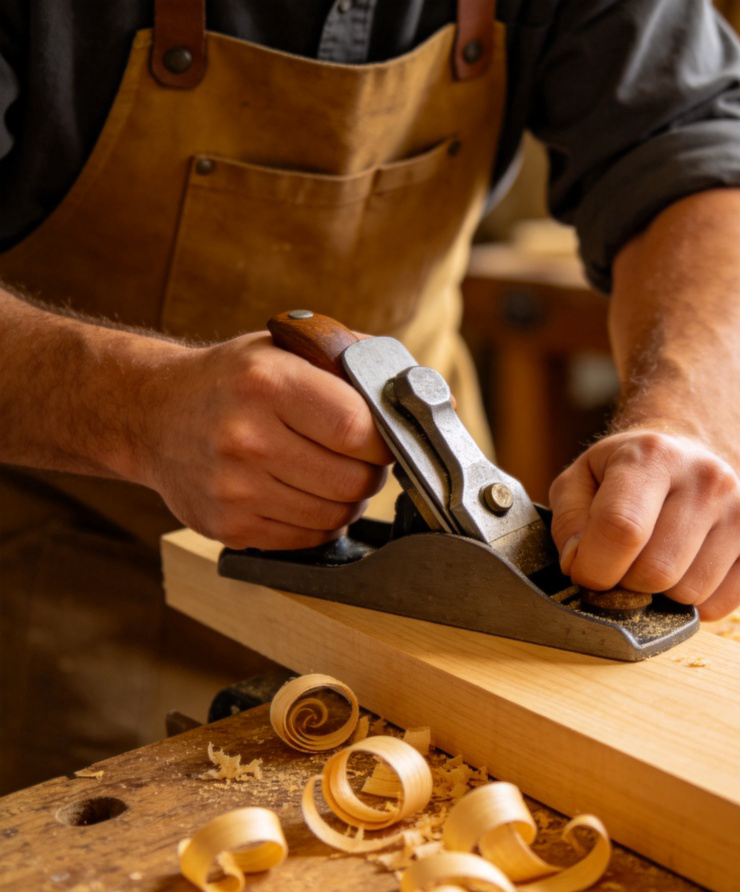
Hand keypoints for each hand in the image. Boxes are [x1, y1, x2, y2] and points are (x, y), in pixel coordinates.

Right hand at [138, 332, 391, 548]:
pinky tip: (305, 495)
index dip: (383, 439)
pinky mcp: (231, 527)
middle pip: (353, 479)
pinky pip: (309, 538)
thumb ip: (355, 361)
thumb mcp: (286, 349)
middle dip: (370, 472)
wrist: (154, 415)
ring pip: (336, 515)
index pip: (356, 428)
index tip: (381, 436)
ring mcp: (236, 488)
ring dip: (348, 499)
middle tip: (358, 457)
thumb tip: (428, 392)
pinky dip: (320, 522)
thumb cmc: (234, 380)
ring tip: (331, 474)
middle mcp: (247, 437)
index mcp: (266, 383)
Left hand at [548, 430, 739, 620]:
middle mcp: (707, 479)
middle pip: (655, 571)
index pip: (621, 530)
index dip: (593, 568)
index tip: (585, 571)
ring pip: (687, 595)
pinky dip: (691, 604)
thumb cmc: (626, 474)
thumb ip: (569, 521)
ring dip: (659, 594)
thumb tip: (580, 564)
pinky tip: (684, 570)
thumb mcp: (581, 478)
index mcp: (654, 456)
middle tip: (622, 563)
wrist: (687, 455)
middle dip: (625, 583)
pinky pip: (718, 607)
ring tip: (655, 559)